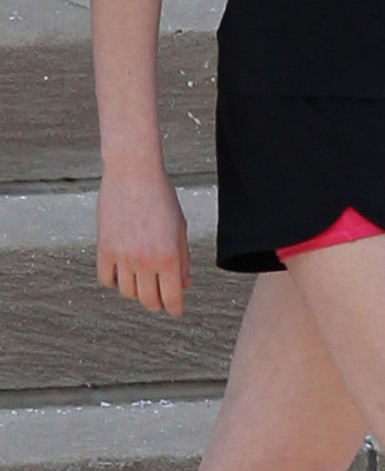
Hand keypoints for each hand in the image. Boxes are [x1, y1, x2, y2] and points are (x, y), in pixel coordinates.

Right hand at [97, 164, 190, 316]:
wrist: (133, 172)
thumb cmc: (161, 196)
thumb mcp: (180, 226)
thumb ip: (183, 258)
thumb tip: (184, 285)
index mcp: (169, 255)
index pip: (172, 298)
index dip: (175, 308)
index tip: (175, 309)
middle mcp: (145, 260)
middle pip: (149, 301)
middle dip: (157, 302)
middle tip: (160, 296)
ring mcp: (122, 256)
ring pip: (128, 293)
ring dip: (137, 289)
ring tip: (143, 276)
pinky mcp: (104, 249)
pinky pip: (107, 280)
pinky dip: (115, 279)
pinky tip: (123, 269)